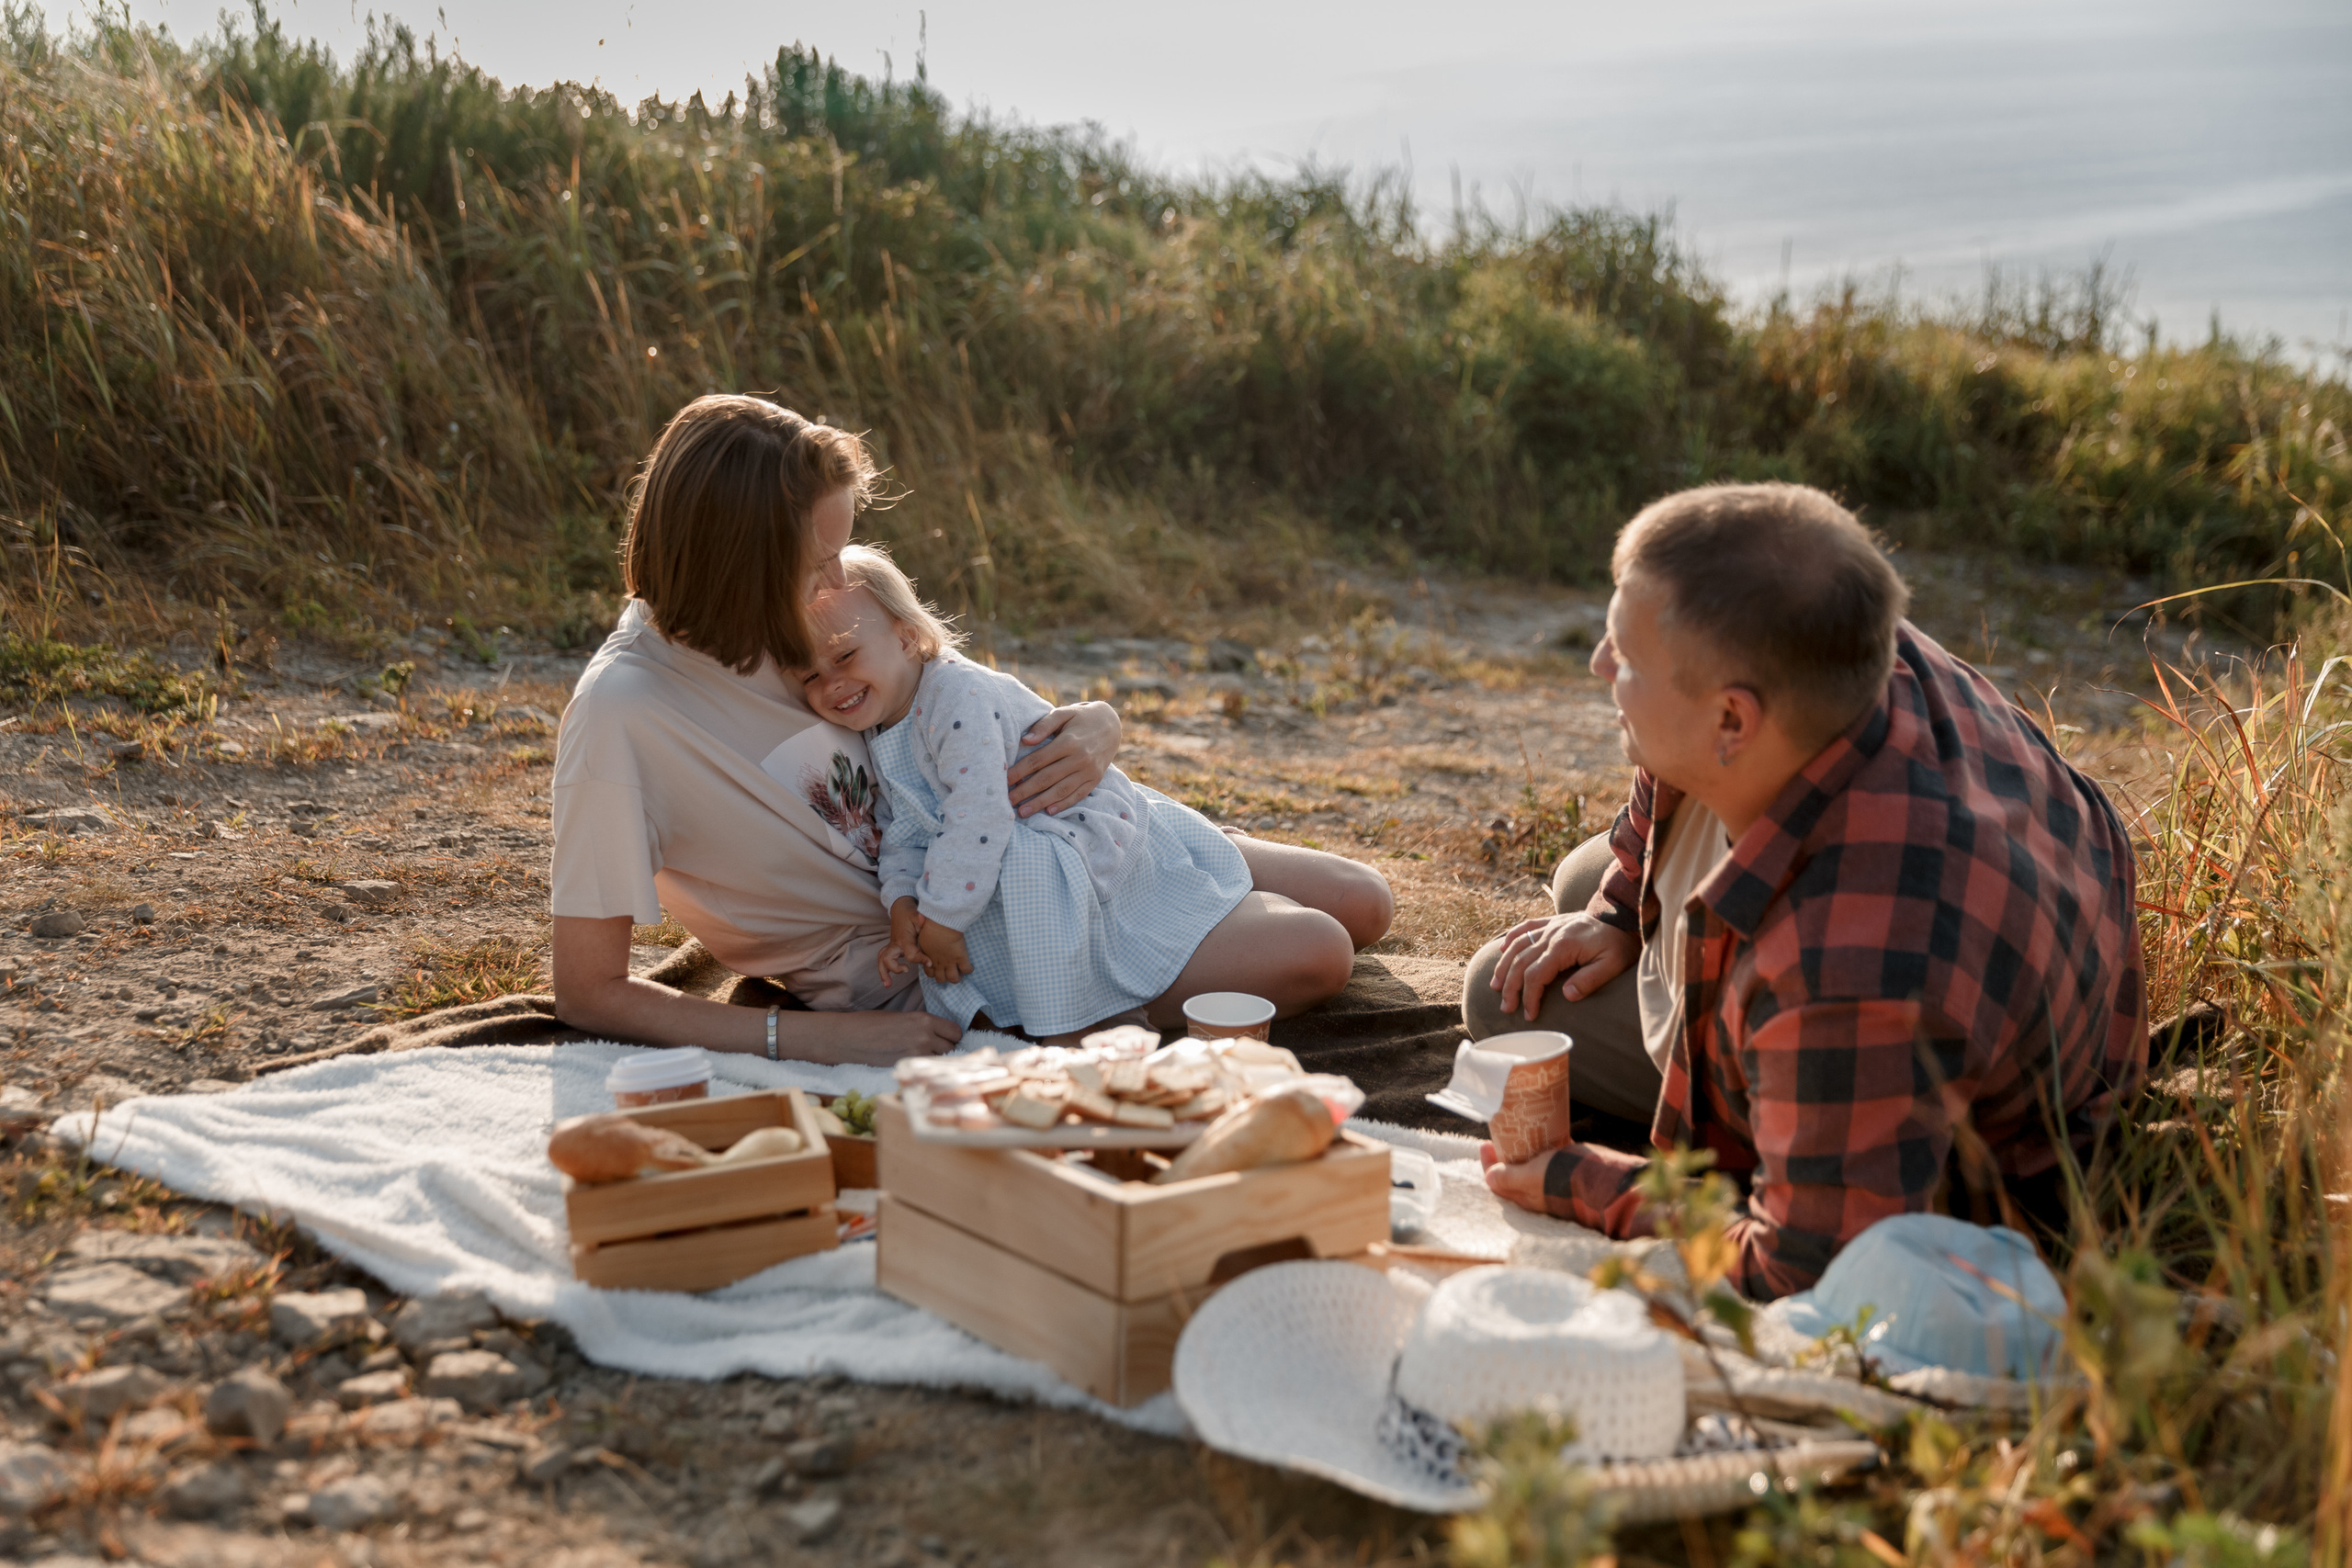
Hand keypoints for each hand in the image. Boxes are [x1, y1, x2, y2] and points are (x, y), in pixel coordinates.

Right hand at [798, 1007, 962, 1062]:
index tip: (946, 1038)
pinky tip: (915, 1064)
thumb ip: (922, 1025)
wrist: (851, 1037)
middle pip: (952, 1047)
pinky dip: (924, 1067)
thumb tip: (938, 1033)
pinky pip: (926, 1068)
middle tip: (934, 1050)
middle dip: (946, 1049)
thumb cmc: (873, 1023)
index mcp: (924, 1019)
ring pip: (941, 1060)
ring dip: (936, 1059)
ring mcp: (917, 1053)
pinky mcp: (907, 1066)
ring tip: (923, 1057)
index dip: (952, 1036)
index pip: (955, 1031)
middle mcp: (925, 1035)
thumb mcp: (903, 1017)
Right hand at [879, 898, 923, 983]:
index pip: (910, 954)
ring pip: (882, 960)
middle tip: (906, 971)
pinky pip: (884, 960)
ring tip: (888, 985)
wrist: (901, 910)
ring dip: (883, 972)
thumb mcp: (918, 916)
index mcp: (903, 938)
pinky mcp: (892, 949)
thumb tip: (923, 918)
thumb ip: (921, 919)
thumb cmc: (911, 914)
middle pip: (888, 959)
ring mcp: (892, 946)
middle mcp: (895, 943)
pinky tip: (888, 980)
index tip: (929, 962)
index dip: (920, 959)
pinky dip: (884, 970)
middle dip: (894, 968)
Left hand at [916, 918, 971, 983]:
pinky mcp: (960, 957)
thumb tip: (921, 930)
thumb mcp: (922, 935)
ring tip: (960, 971)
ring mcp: (950, 961)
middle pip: (941, 980)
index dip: (934, 972)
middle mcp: (939, 963)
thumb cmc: (930, 924)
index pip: (929, 973)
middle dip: (946, 977)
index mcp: (929, 958)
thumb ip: (923, 940)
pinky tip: (970, 966)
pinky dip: (969, 969)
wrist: (941, 922)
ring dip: (957, 977)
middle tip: (950, 970)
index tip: (939, 967)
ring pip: (954, 979)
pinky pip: (967, 969)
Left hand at [1009, 701, 1119, 816]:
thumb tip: (1025, 740)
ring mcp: (1089, 771)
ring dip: (1041, 803)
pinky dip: (1063, 804)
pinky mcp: (1096, 779)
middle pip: (1047, 778)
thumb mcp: (1063, 713)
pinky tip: (1049, 811)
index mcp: (1069, 742)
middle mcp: (1080, 758)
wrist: (1113, 724)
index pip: (1038, 760)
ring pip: (1061, 791)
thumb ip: (1043, 725)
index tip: (1004, 780)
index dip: (1019, 771)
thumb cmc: (1081, 718)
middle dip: (1025, 791)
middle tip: (1008, 801)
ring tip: (1023, 811)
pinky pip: (1078, 795)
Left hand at [1480, 1140, 1559, 1214]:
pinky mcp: (1566, 1169)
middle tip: (1501, 1135)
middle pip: (1514, 1171)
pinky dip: (1545, 1144)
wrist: (1598, 1181)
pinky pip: (1551, 1155)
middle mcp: (1536, 1188)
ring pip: (1532, 1163)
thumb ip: (1509, 1178)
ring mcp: (1551, 1179)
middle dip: (1505, 1153)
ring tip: (1521, 1132)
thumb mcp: (1530, 1178)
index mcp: (1525, 1194)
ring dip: (1525, 1148)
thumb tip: (1488, 1177)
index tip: (1485, 1144)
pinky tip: (1543, 1132)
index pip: (1498, 1182)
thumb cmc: (1559, 1180)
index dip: (1488, 1164)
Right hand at [1490, 912, 1638, 1020]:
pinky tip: (1501, 950)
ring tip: (1495, 985)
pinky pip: (1524, 927)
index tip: (1529, 1014)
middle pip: (1520, 962)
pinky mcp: (1551, 922)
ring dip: (1503, 966)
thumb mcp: (1612, 965)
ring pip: (1516, 945)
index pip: (1536, 974)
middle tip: (1506, 1008)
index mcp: (1564, 946)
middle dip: (1510, 987)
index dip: (1529, 997)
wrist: (1623, 918)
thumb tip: (1567, 995)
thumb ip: (1590, 980)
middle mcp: (1551, 934)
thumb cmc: (1618, 945)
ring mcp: (1549, 926)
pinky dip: (1510, 939)